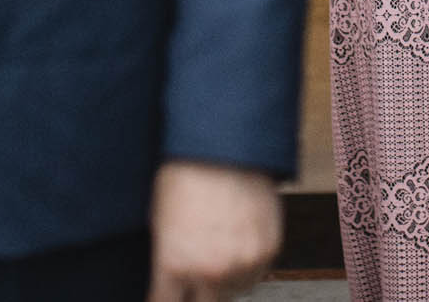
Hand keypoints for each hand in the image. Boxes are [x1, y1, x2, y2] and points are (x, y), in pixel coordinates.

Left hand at [147, 160, 280, 301]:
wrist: (226, 144)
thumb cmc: (185, 173)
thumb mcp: (160, 218)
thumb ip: (166, 257)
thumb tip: (170, 277)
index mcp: (173, 264)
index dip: (165, 301)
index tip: (167, 296)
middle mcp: (208, 271)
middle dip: (196, 294)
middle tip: (196, 275)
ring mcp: (242, 263)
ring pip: (234, 292)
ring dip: (226, 281)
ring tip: (220, 255)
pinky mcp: (268, 250)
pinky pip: (258, 272)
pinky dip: (249, 265)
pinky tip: (239, 245)